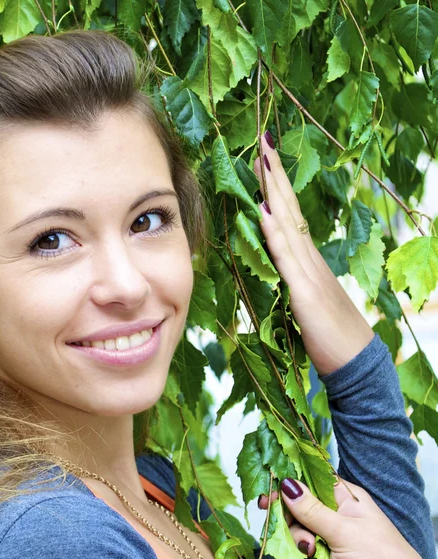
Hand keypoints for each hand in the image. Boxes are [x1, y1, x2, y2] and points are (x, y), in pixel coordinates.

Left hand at [254, 132, 373, 375]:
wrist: (355, 357)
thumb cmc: (328, 331)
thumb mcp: (303, 297)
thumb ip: (290, 275)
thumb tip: (272, 260)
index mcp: (307, 257)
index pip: (289, 213)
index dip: (276, 186)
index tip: (263, 158)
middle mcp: (309, 256)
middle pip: (289, 208)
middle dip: (273, 175)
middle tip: (261, 142)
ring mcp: (308, 270)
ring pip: (287, 223)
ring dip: (272, 191)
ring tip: (261, 161)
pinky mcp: (304, 290)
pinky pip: (286, 256)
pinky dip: (274, 232)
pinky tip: (264, 212)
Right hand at [259, 478, 426, 558]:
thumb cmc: (378, 555)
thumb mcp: (343, 531)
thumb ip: (312, 509)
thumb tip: (286, 483)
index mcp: (345, 497)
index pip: (310, 480)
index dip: (288, 485)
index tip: (268, 494)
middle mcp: (336, 511)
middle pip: (300, 504)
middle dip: (291, 517)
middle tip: (277, 523)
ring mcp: (331, 532)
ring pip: (299, 526)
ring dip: (298, 537)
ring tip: (310, 550)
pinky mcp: (327, 552)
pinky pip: (304, 544)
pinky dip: (302, 550)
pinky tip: (309, 557)